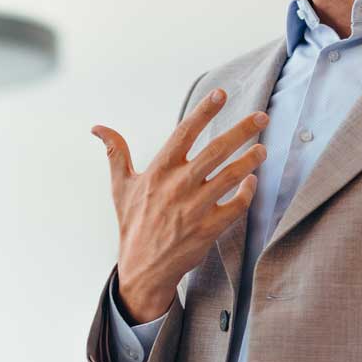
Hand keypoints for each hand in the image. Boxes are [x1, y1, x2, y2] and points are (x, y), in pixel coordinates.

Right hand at [93, 91, 270, 321]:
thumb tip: (98, 128)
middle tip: (261, 117)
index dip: (203, 112)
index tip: (221, 94)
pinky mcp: (208, 229)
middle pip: (216, 150)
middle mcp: (178, 185)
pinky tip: (252, 182)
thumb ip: (116, 153)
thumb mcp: (120, 187)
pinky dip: (247, 193)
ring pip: (231, 176)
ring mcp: (195, 208)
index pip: (184, 133)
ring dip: (250, 160)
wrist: (142, 268)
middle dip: (241, 131)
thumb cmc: (132, 224)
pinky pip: (236, 206)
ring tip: (263, 149)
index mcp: (159, 171)